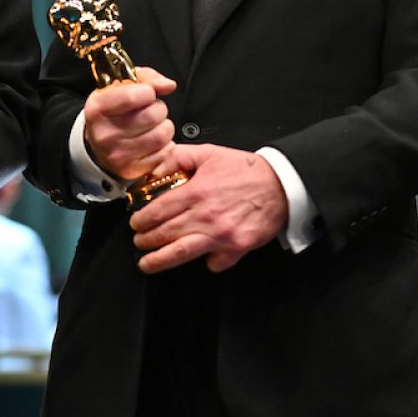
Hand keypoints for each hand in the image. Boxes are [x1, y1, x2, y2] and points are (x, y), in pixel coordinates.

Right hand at [84, 67, 178, 179]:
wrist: (98, 144)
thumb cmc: (113, 111)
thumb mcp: (120, 86)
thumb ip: (147, 78)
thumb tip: (168, 85)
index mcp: (98, 108)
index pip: (134, 96)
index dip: (148, 91)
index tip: (145, 93)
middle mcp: (105, 134)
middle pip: (152, 115)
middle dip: (158, 109)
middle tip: (150, 110)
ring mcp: (118, 155)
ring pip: (162, 135)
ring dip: (164, 127)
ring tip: (152, 126)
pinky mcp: (132, 169)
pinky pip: (165, 153)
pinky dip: (164, 145)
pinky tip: (152, 141)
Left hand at [128, 144, 287, 274]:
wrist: (282, 184)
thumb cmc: (247, 171)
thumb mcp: (209, 153)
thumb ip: (179, 157)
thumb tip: (156, 167)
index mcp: (197, 193)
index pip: (158, 211)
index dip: (141, 219)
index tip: (135, 223)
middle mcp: (206, 216)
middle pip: (165, 234)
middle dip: (145, 240)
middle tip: (139, 241)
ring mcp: (221, 235)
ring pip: (181, 253)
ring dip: (159, 260)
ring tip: (146, 263)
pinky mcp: (237, 248)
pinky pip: (215, 263)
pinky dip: (205, 263)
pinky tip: (199, 258)